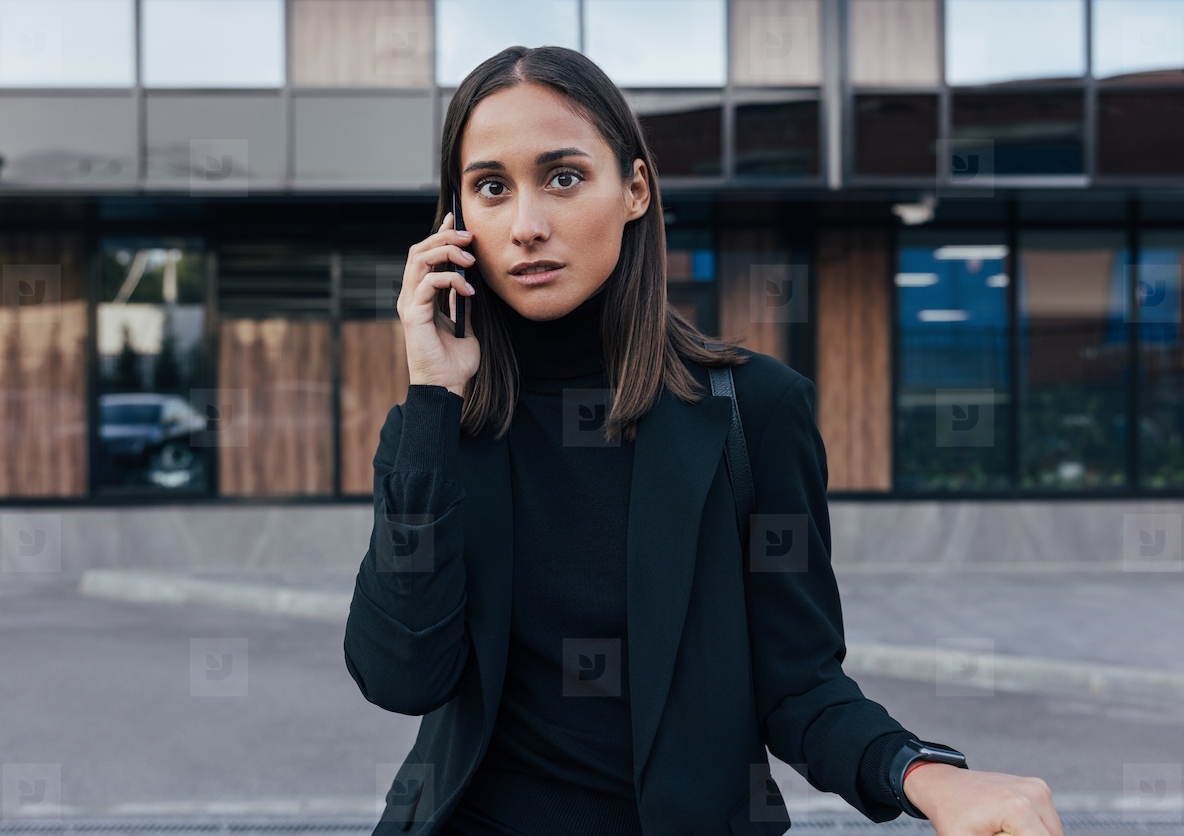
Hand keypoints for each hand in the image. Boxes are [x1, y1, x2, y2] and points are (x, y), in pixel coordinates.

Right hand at [397, 210, 479, 398]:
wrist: (447, 387)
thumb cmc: (455, 363)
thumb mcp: (467, 325)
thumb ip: (464, 303)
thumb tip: (472, 282)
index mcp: (421, 297)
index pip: (425, 255)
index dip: (439, 234)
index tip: (456, 220)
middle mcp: (411, 296)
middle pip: (419, 250)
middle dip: (444, 237)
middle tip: (469, 237)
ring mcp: (410, 304)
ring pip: (420, 259)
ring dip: (446, 252)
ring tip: (470, 259)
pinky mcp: (414, 314)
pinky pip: (429, 283)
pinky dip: (450, 279)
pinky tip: (467, 290)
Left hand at [903, 763, 1062, 835]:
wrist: (943, 785)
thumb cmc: (951, 816)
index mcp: (1019, 809)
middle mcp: (1034, 794)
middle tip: (999, 834)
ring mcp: (1038, 788)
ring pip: (1053, 833)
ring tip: (1003, 832)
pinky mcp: (1038, 788)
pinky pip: (1048, 821)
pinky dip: (1035, 829)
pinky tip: (1010, 827)